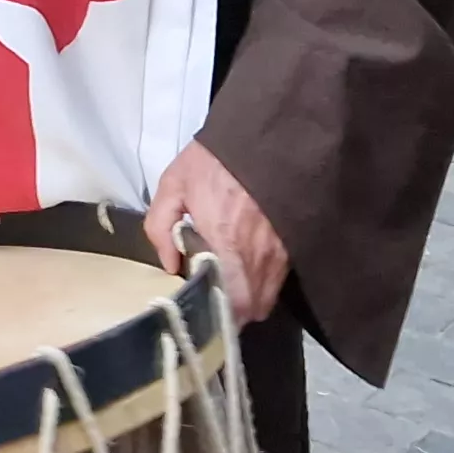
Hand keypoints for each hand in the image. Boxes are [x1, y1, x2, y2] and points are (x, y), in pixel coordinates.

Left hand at [145, 142, 284, 322]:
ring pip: (268, 296)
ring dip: (249, 299)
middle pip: (254, 309)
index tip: (205, 315)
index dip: (221, 318)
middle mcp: (260, 255)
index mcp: (227, 243)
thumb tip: (169, 264)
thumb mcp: (174, 184)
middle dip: (235, 313)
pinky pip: (279, 278)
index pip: (234, 305)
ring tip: (228, 286)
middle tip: (214, 302)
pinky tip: (246, 267)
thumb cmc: (215, 161)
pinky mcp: (293, 243)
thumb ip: (160, 227)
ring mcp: (281, 251)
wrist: (265, 135)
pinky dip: (263, 281)